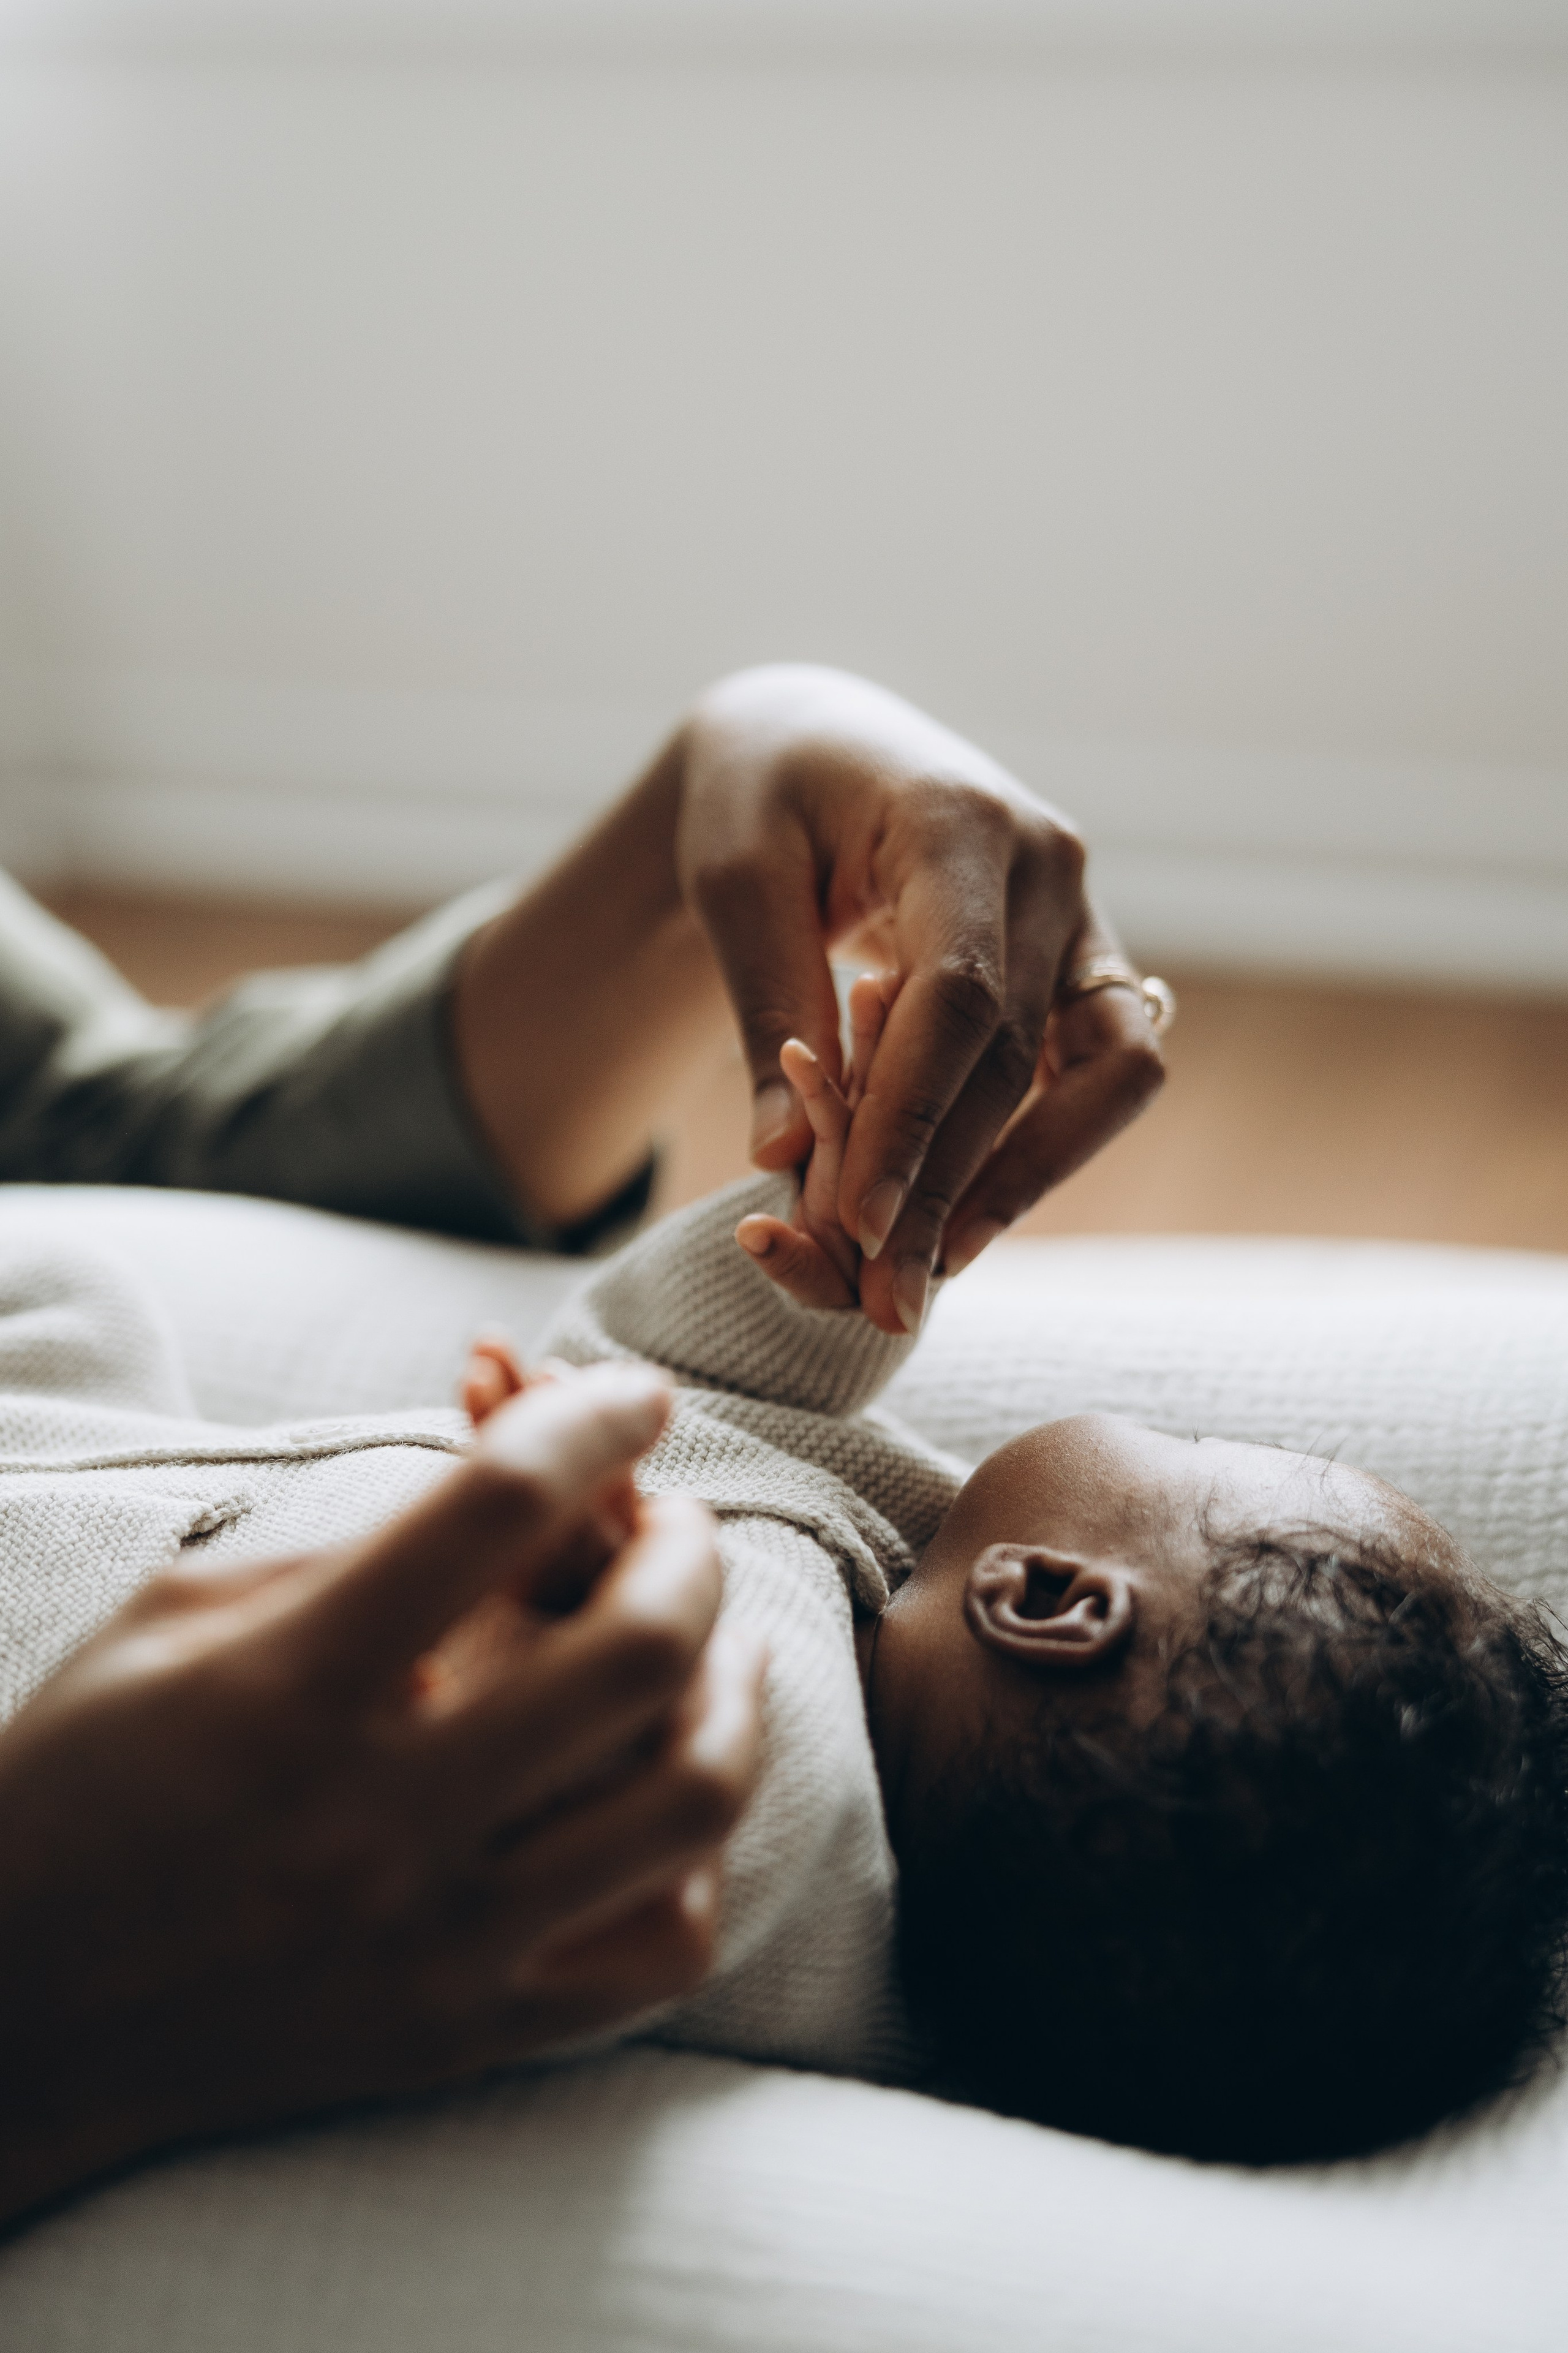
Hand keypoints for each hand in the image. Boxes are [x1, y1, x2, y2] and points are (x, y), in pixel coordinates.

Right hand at [0, 1364, 762, 2225]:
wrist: (9, 2019)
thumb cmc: (79, 1785)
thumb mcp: (176, 1618)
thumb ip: (350, 1547)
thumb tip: (516, 1486)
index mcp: (291, 1688)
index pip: (496, 1506)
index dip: (591, 1419)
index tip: (634, 1393)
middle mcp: (377, 1818)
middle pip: (633, 1647)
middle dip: (689, 1548)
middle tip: (675, 1520)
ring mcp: (434, 1941)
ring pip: (684, 1799)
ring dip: (733, 1692)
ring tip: (722, 1641)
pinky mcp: (463, 2033)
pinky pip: (656, 1948)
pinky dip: (697, 1855)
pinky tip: (672, 1786)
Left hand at [677, 666, 1165, 1333]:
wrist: (813, 738)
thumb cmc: (760, 796)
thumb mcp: (735, 881)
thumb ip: (770, 1011)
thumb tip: (782, 1161)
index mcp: (960, 821)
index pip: (958, 997)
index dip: (912, 1120)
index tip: (858, 1222)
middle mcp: (1049, 865)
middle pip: (1013, 1055)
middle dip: (947, 1182)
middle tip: (876, 1290)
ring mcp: (1084, 913)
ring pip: (1094, 1079)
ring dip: (1017, 1183)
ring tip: (930, 1274)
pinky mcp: (1085, 963)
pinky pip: (1099, 1074)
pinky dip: (1044, 1151)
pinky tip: (968, 1223)